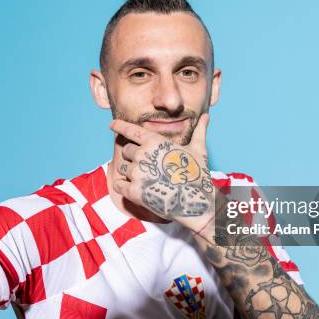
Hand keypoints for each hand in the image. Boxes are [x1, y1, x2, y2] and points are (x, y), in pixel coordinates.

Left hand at [110, 114, 214, 231]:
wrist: (196, 202)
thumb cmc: (197, 174)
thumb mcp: (199, 150)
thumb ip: (199, 131)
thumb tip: (206, 116)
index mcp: (155, 142)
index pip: (130, 130)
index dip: (119, 126)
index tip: (112, 125)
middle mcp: (142, 155)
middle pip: (126, 150)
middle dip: (134, 157)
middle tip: (148, 166)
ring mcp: (137, 173)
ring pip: (122, 167)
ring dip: (130, 172)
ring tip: (147, 179)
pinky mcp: (133, 191)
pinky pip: (118, 184)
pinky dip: (123, 185)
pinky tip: (133, 188)